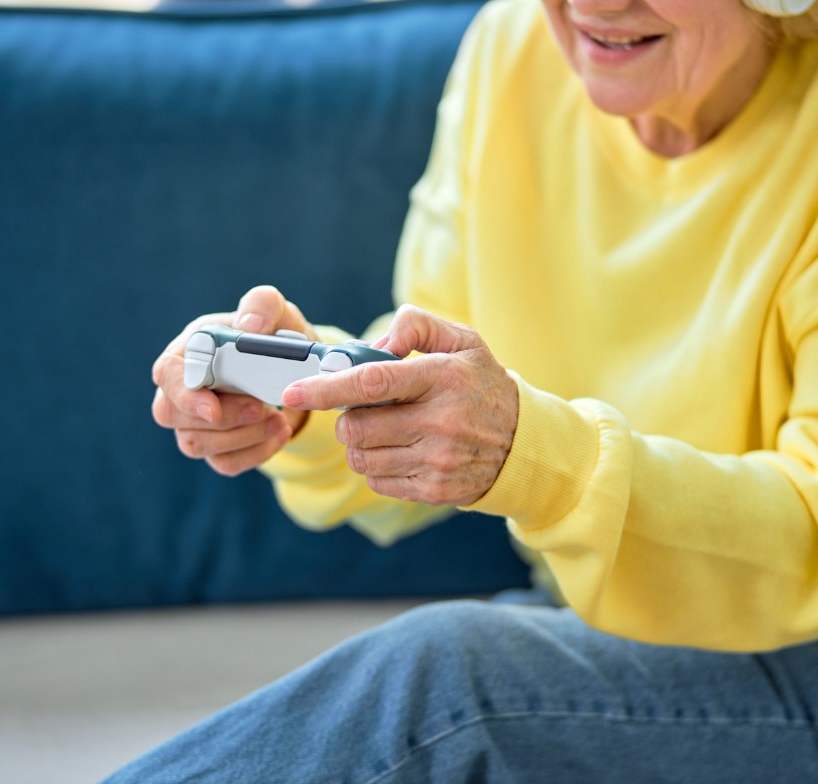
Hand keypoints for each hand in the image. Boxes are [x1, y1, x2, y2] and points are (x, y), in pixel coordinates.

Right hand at [151, 285, 311, 475]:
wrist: (295, 372)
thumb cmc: (273, 336)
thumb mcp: (276, 311)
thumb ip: (262, 305)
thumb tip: (249, 326)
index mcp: (189, 350)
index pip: (166, 373)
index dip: (184, 394)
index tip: (213, 409)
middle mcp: (182, 388)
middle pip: (172, 415)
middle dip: (222, 419)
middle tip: (262, 407)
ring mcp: (194, 422)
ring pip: (197, 445)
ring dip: (243, 436)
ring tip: (279, 419)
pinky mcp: (216, 448)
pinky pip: (224, 463)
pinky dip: (256, 452)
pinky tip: (279, 432)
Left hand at [283, 305, 517, 505]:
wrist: (523, 443)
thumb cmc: (481, 383)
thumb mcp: (463, 341)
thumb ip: (416, 326)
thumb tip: (375, 343)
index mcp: (444, 378)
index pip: (374, 382)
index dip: (327, 388)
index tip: (294, 390)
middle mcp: (442, 422)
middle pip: (357, 427)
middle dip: (347, 417)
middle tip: (363, 408)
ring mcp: (438, 461)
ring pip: (361, 457)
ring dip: (359, 443)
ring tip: (383, 429)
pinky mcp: (435, 490)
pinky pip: (378, 481)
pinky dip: (376, 466)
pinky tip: (399, 451)